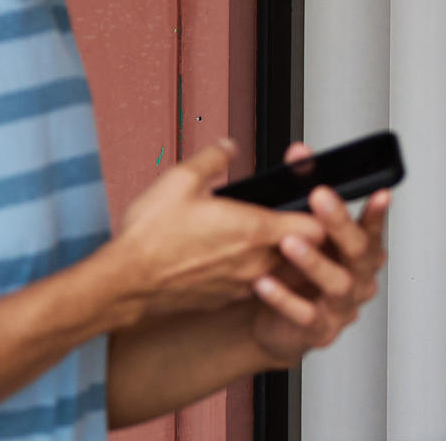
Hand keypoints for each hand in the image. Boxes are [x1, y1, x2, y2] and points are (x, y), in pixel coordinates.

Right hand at [108, 138, 328, 322]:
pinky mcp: (224, 299)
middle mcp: (255, 262)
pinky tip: (232, 256)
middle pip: (302, 250)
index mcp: (253, 230)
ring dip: (278, 253)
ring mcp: (241, 285)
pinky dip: (253, 270)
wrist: (124, 285)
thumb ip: (213, 158)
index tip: (315, 201)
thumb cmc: (150, 238)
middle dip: (302, 232)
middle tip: (292, 214)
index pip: (316, 228)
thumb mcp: (181, 179)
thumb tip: (228, 146)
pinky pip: (253, 284)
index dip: (321, 214)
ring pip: (278, 269)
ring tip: (260, 235)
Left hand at [246, 142, 389, 364]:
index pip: (373, 227)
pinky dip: (284, 298)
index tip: (379, 193)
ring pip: (337, 283)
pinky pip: (306, 314)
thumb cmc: (296, 272)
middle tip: (320, 197)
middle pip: (359, 251)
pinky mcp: (320, 330)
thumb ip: (305, 188)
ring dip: (313, 260)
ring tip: (289, 242)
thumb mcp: (303, 229)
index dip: (378, 212)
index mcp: (359, 251)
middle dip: (340, 223)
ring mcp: (342, 306)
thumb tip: (299, 154)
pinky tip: (265, 283)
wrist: (276, 324)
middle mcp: (358, 278)